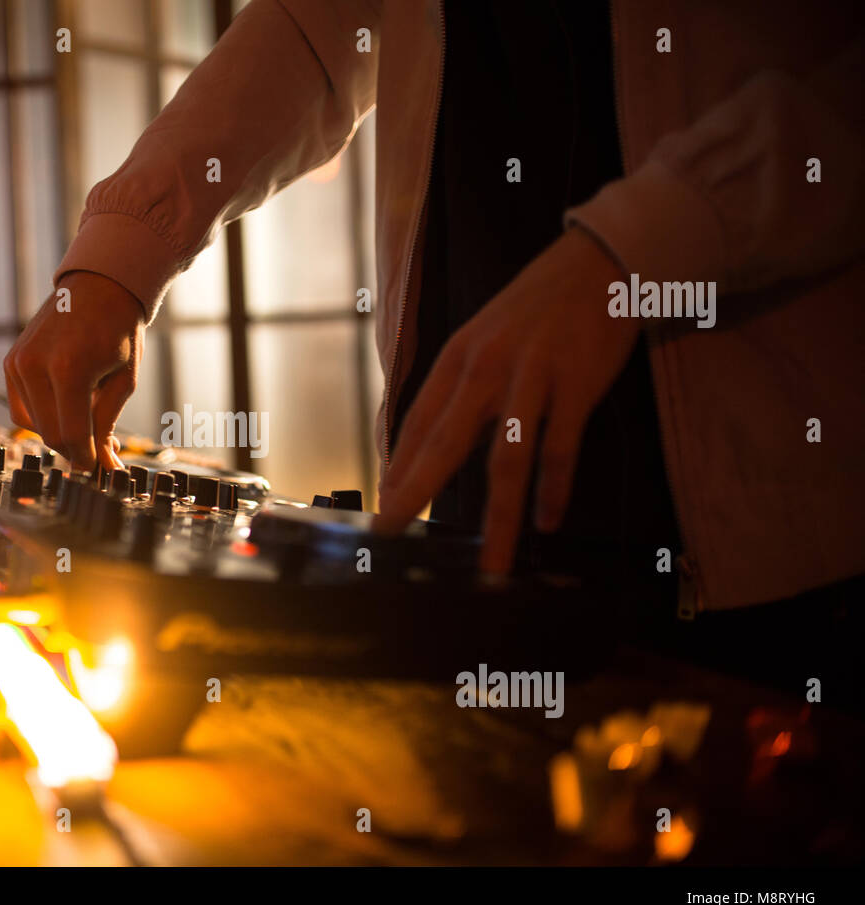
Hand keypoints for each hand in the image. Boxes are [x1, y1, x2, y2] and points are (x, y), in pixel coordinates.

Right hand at [3, 271, 144, 470]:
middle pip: (52, 435)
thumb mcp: (123, 381)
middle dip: (77, 450)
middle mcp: (35, 366)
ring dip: (60, 434)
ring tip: (88, 424)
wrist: (98, 287)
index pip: (73, 434)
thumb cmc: (118, 329)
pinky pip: (22, 410)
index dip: (88, 460)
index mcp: (68, 369)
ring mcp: (18, 364)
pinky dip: (42, 418)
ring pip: (35, 426)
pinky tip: (65, 409)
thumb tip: (105, 467)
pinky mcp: (12, 363)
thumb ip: (108, 425)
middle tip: (100, 452)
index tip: (100, 471)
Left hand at [374, 228, 639, 573]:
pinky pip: (562, 447)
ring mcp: (533, 377)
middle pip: (446, 443)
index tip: (383, 511)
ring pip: (508, 458)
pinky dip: (554, 489)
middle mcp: (487, 369)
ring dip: (499, 518)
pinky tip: (548, 522)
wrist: (599, 262)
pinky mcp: (577, 385)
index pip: (418, 425)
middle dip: (417, 491)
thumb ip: (462, 396)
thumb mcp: (484, 342)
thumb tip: (435, 453)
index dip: (399, 471)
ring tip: (491, 565)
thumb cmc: (535, 310)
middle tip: (396, 532)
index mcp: (457, 359)